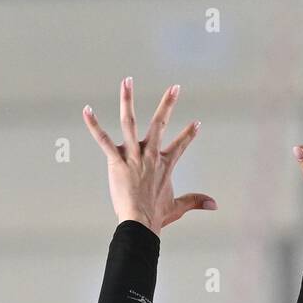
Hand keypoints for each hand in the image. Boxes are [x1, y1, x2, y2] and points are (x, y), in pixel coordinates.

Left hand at [82, 78, 215, 232]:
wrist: (140, 222)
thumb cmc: (157, 216)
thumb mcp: (178, 207)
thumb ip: (196, 201)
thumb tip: (216, 205)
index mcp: (165, 165)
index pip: (180, 145)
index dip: (189, 134)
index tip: (197, 122)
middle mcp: (150, 155)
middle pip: (160, 124)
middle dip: (168, 104)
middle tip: (175, 87)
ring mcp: (133, 156)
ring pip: (129, 122)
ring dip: (127, 100)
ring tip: (127, 80)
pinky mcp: (117, 161)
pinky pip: (103, 140)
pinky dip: (94, 125)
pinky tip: (87, 110)